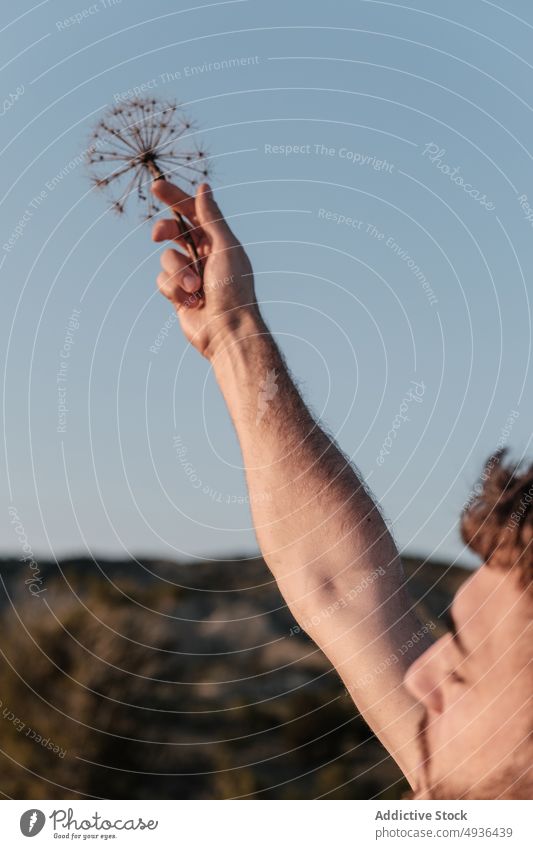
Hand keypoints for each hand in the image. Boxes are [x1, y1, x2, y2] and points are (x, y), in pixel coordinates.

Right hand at [151, 180, 257, 358]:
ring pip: (166, 259)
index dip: (175, 198)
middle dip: (164, 232)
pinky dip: (174, 290)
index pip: (193, 212)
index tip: (157, 187)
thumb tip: (203, 187)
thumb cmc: (233, 288)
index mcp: (218, 241)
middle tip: (157, 235)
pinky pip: (162, 281)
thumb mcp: (225, 247)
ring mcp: (189, 275)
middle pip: (173, 231)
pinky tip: (190, 302)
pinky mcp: (178, 294)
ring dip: (178, 272)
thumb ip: (211, 217)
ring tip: (196, 288)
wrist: (227, 330)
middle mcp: (203, 255)